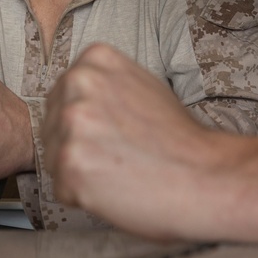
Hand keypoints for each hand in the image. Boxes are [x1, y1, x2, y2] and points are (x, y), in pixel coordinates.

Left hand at [43, 43, 257, 242]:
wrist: (206, 175)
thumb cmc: (178, 138)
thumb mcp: (141, 84)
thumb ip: (103, 84)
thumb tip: (70, 99)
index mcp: (94, 59)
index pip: (61, 97)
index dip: (87, 124)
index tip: (116, 132)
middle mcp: (78, 82)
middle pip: (51, 126)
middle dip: (78, 146)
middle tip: (120, 154)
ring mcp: (72, 121)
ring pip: (54, 158)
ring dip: (81, 173)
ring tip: (120, 170)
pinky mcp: (70, 162)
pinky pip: (61, 188)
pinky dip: (83, 198)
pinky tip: (116, 188)